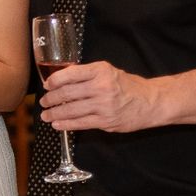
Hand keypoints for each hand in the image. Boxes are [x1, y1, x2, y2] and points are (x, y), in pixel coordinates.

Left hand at [39, 60, 162, 132]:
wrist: (151, 102)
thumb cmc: (128, 86)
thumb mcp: (109, 72)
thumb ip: (87, 74)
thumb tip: (61, 79)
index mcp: (100, 71)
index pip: (70, 74)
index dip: (54, 81)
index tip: (47, 85)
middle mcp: (101, 87)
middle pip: (67, 93)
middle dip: (50, 99)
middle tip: (43, 102)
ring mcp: (103, 105)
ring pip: (70, 110)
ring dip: (54, 113)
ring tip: (46, 115)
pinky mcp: (106, 121)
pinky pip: (80, 123)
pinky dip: (65, 124)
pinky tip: (57, 124)